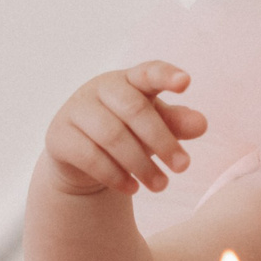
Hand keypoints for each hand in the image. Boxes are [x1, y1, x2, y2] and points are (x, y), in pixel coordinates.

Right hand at [44, 62, 209, 196]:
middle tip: (183, 167)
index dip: (165, 75)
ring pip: (112, 136)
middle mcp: (100, 88)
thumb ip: (176, 123)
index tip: (186, 83)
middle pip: (134, 110)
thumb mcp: (155, 127)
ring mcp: (76, 110)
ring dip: (141, 164)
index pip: (148, 72)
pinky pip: (90, 156)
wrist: (81, 158)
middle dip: (162, 140)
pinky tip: (132, 188)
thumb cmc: (127, 133)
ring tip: (161, 186)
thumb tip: (200, 124)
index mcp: (129, 80)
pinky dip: (115, 175)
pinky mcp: (60, 136)